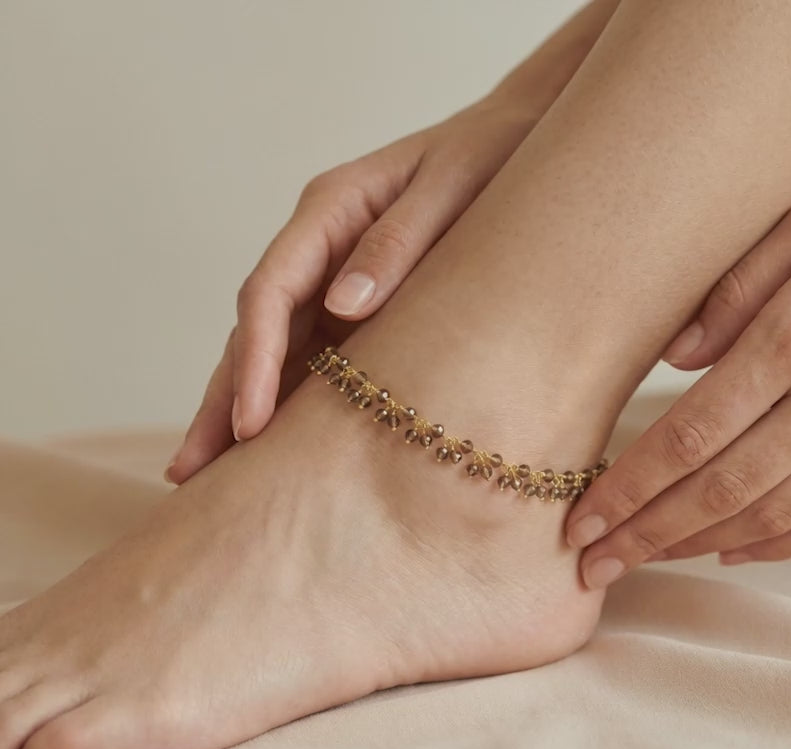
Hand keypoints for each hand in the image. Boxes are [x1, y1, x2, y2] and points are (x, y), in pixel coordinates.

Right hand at [165, 98, 537, 483]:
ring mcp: (330, 277)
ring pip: (273, 348)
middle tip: (189, 472)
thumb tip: (344, 307)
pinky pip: (311, 354)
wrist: (511, 139)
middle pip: (254, 328)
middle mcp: (317, 247)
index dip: (254, 361)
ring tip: (208, 477)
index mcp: (329, 209)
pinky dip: (287, 400)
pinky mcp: (353, 305)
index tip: (249, 426)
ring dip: (242, 407)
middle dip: (224, 400)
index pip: (270, 291)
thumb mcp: (449, 189)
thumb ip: (395, 244)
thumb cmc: (487, 157)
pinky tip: (270, 447)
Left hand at [565, 205, 790, 587]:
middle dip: (651, 534)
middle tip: (594, 566)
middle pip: (724, 485)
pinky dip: (776, 542)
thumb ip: (742, 285)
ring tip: (642, 558)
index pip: (691, 435)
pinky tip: (725, 549)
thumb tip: (678, 357)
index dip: (632, 487)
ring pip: (775, 510)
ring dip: (701, 542)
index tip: (582, 523)